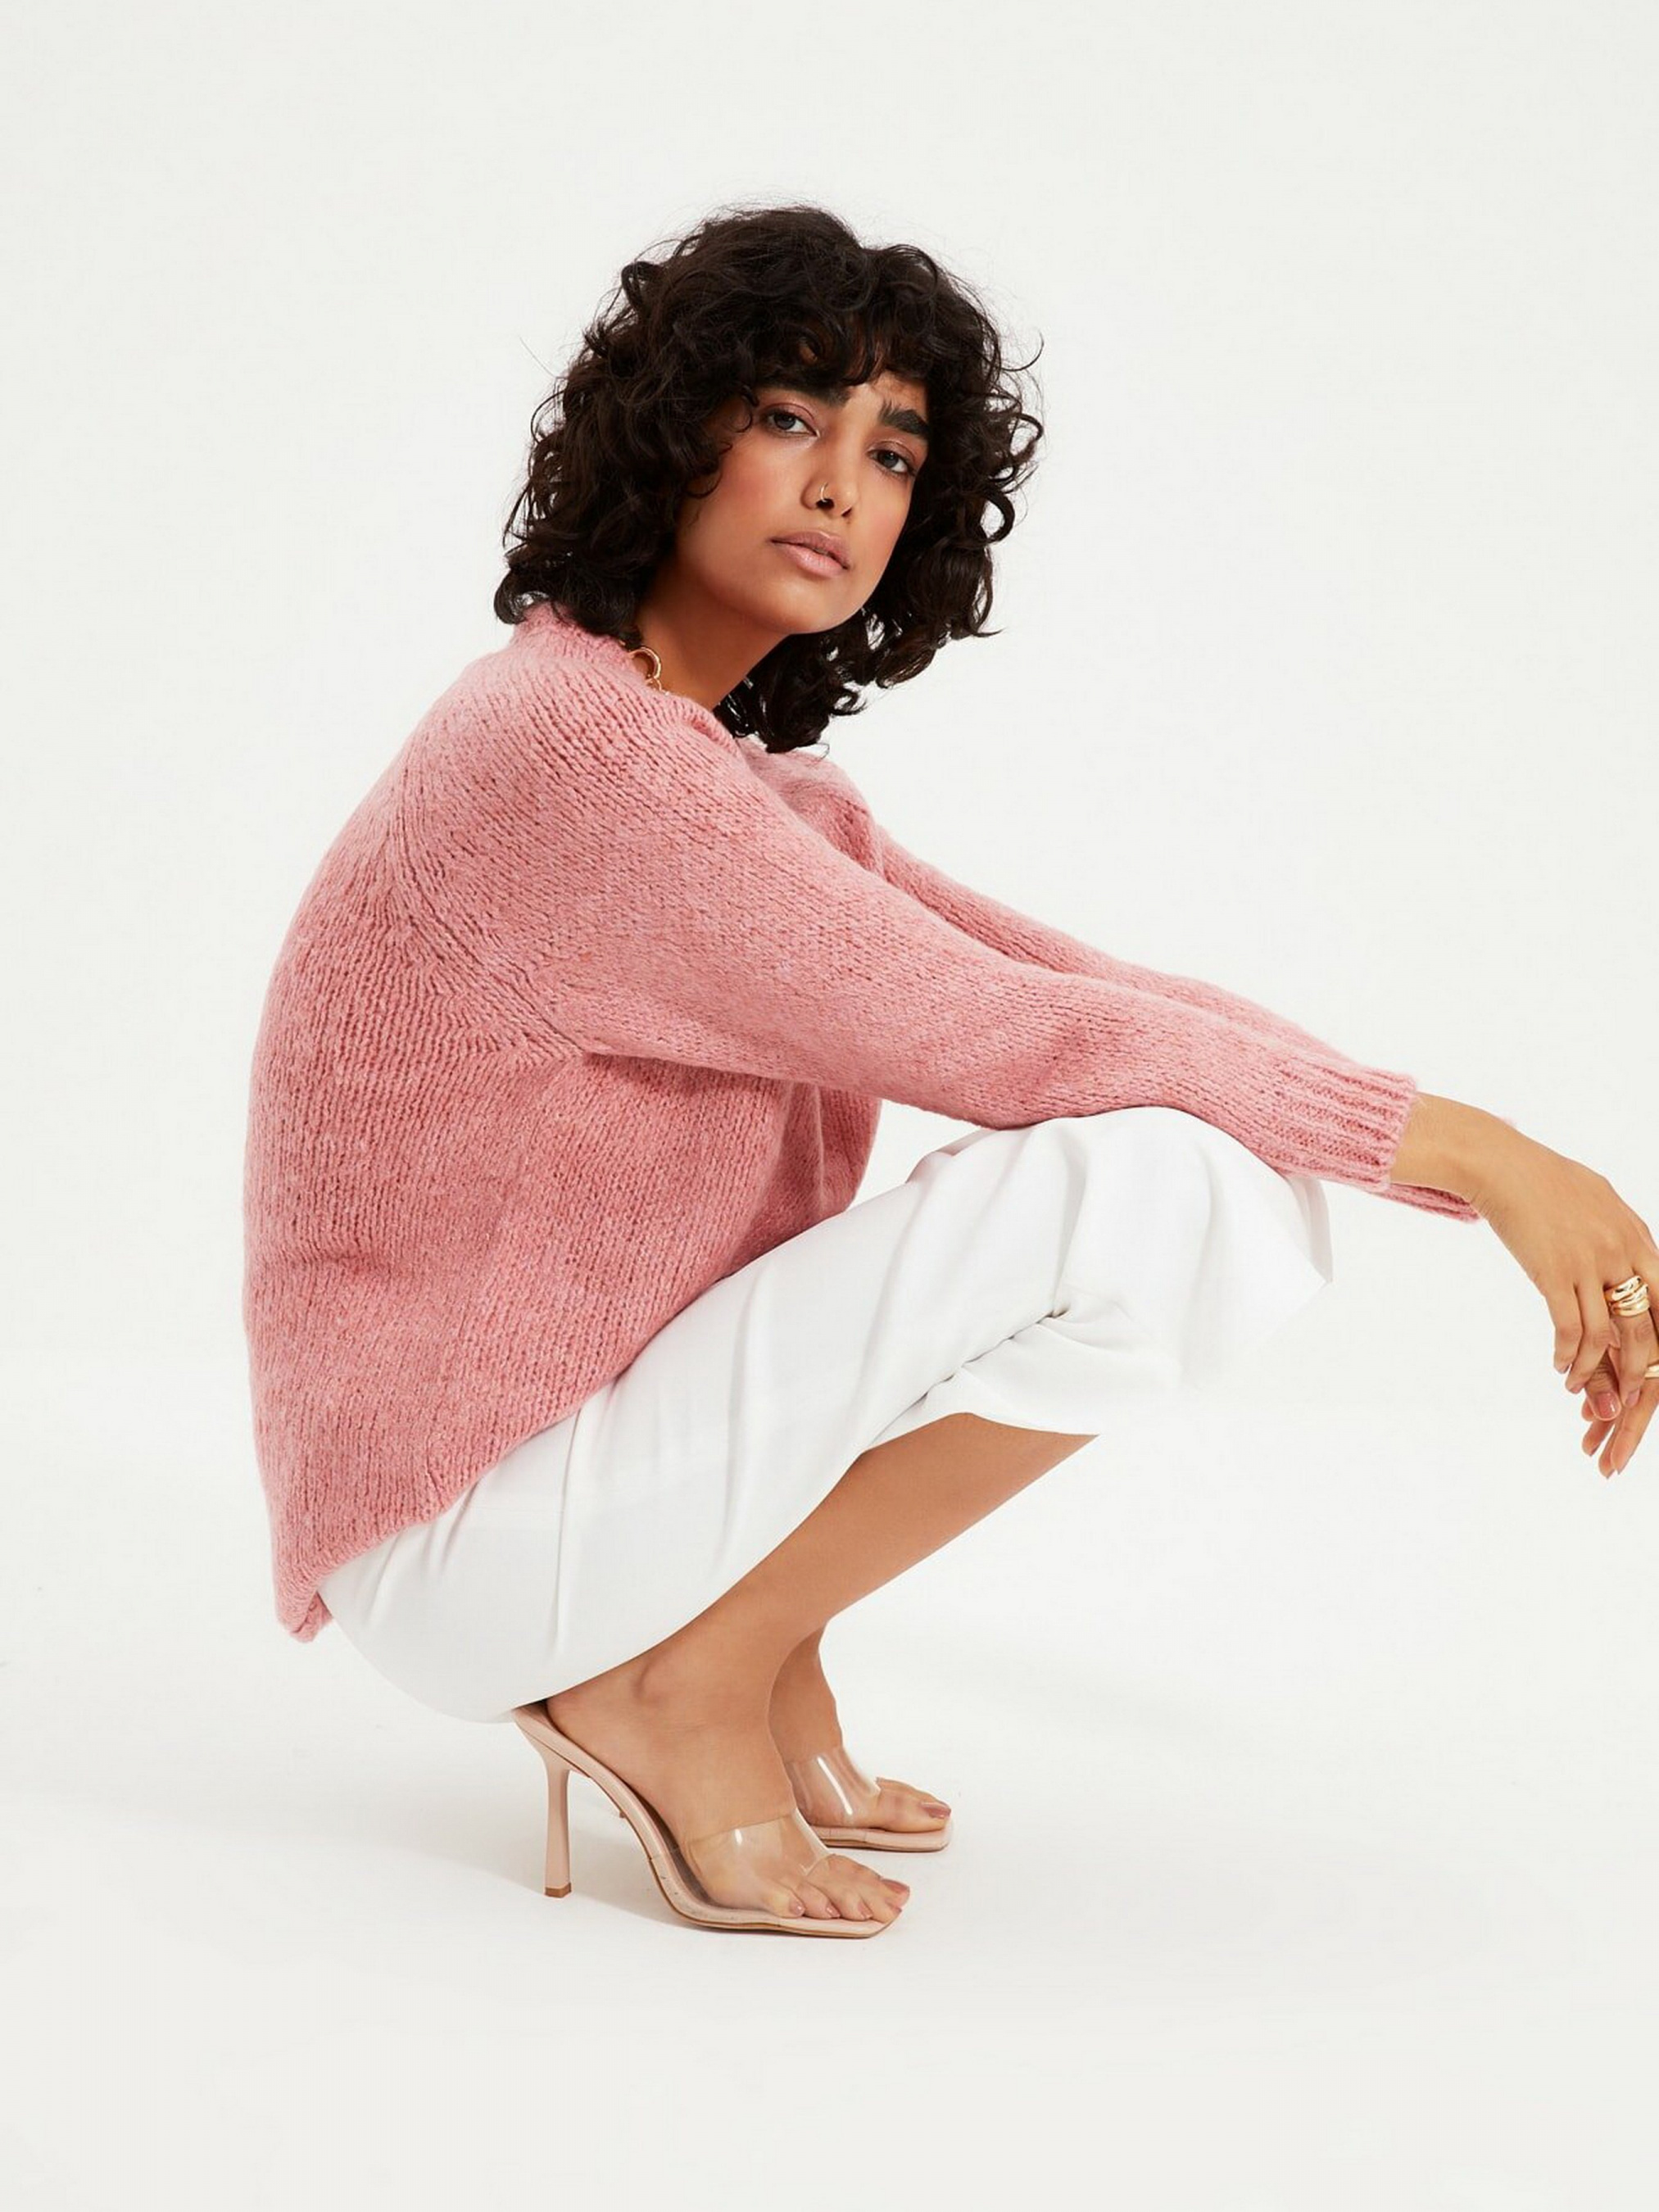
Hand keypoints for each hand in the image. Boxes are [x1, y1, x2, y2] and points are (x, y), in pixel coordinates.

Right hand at [1471, 1131, 1658, 1477]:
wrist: (1502, 1164)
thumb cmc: (1546, 1180)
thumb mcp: (1601, 1201)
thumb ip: (1621, 1235)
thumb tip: (1631, 1263)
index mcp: (1638, 1237)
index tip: (1649, 1367)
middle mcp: (1621, 1253)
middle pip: (1644, 1329)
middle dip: (1634, 1373)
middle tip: (1623, 1398)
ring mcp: (1588, 1264)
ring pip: (1605, 1337)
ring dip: (1592, 1372)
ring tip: (1576, 1387)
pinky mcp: (1553, 1272)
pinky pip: (1569, 1328)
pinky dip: (1566, 1356)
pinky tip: (1557, 1366)